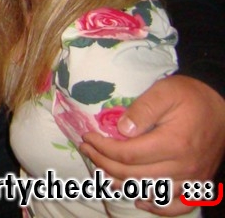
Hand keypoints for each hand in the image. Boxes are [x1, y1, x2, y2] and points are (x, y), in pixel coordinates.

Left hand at [80, 75, 224, 214]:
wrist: (222, 106)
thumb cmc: (190, 96)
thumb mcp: (164, 91)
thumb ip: (142, 109)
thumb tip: (121, 130)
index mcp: (172, 143)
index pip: (127, 154)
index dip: (103, 149)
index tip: (88, 137)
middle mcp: (183, 166)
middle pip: (133, 174)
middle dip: (104, 163)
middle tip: (87, 150)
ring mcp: (191, 178)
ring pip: (149, 190)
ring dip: (121, 183)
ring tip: (101, 169)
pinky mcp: (198, 183)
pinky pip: (177, 205)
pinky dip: (157, 206)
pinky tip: (139, 199)